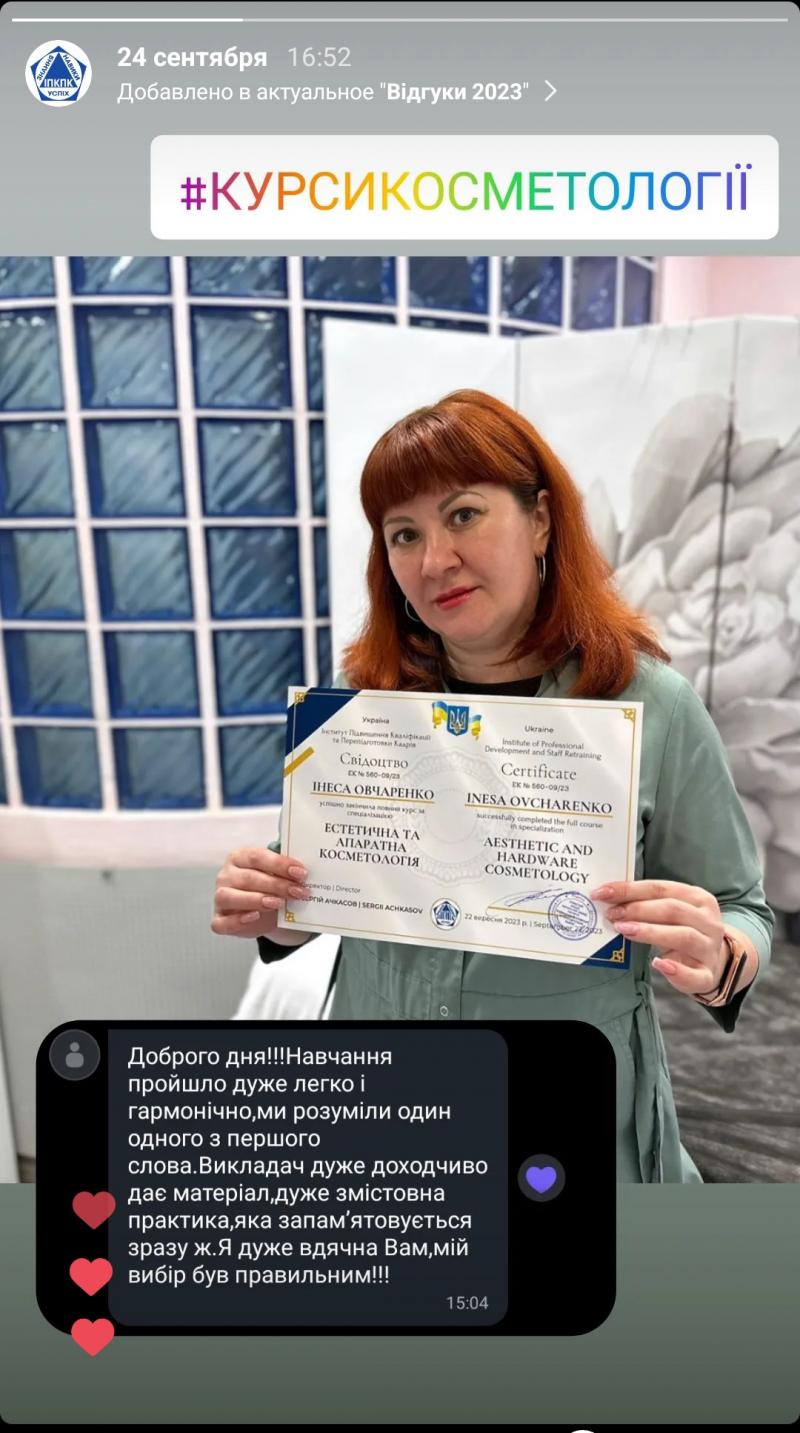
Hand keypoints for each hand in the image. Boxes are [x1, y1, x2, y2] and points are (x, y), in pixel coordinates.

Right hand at [212, 847, 311, 938]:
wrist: (262, 912)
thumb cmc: (268, 887)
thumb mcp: (276, 876)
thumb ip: (285, 872)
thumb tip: (304, 873)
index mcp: (239, 857)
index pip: (257, 857)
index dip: (279, 864)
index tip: (301, 872)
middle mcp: (225, 876)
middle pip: (248, 878)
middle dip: (276, 885)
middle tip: (299, 891)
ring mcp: (219, 898)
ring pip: (229, 897)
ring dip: (256, 900)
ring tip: (279, 903)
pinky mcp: (219, 919)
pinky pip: (222, 923)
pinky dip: (237, 921)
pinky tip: (255, 917)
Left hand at [589, 879, 726, 998]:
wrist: (713, 963)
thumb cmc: (683, 931)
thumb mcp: (671, 914)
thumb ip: (647, 904)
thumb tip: (610, 899)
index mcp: (698, 899)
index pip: (661, 888)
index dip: (630, 889)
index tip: (603, 892)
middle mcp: (708, 922)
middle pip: (673, 910)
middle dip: (638, 910)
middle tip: (612, 914)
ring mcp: (710, 949)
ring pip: (684, 936)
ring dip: (651, 932)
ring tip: (624, 930)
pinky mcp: (707, 976)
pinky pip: (694, 975)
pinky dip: (676, 970)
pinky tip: (657, 964)